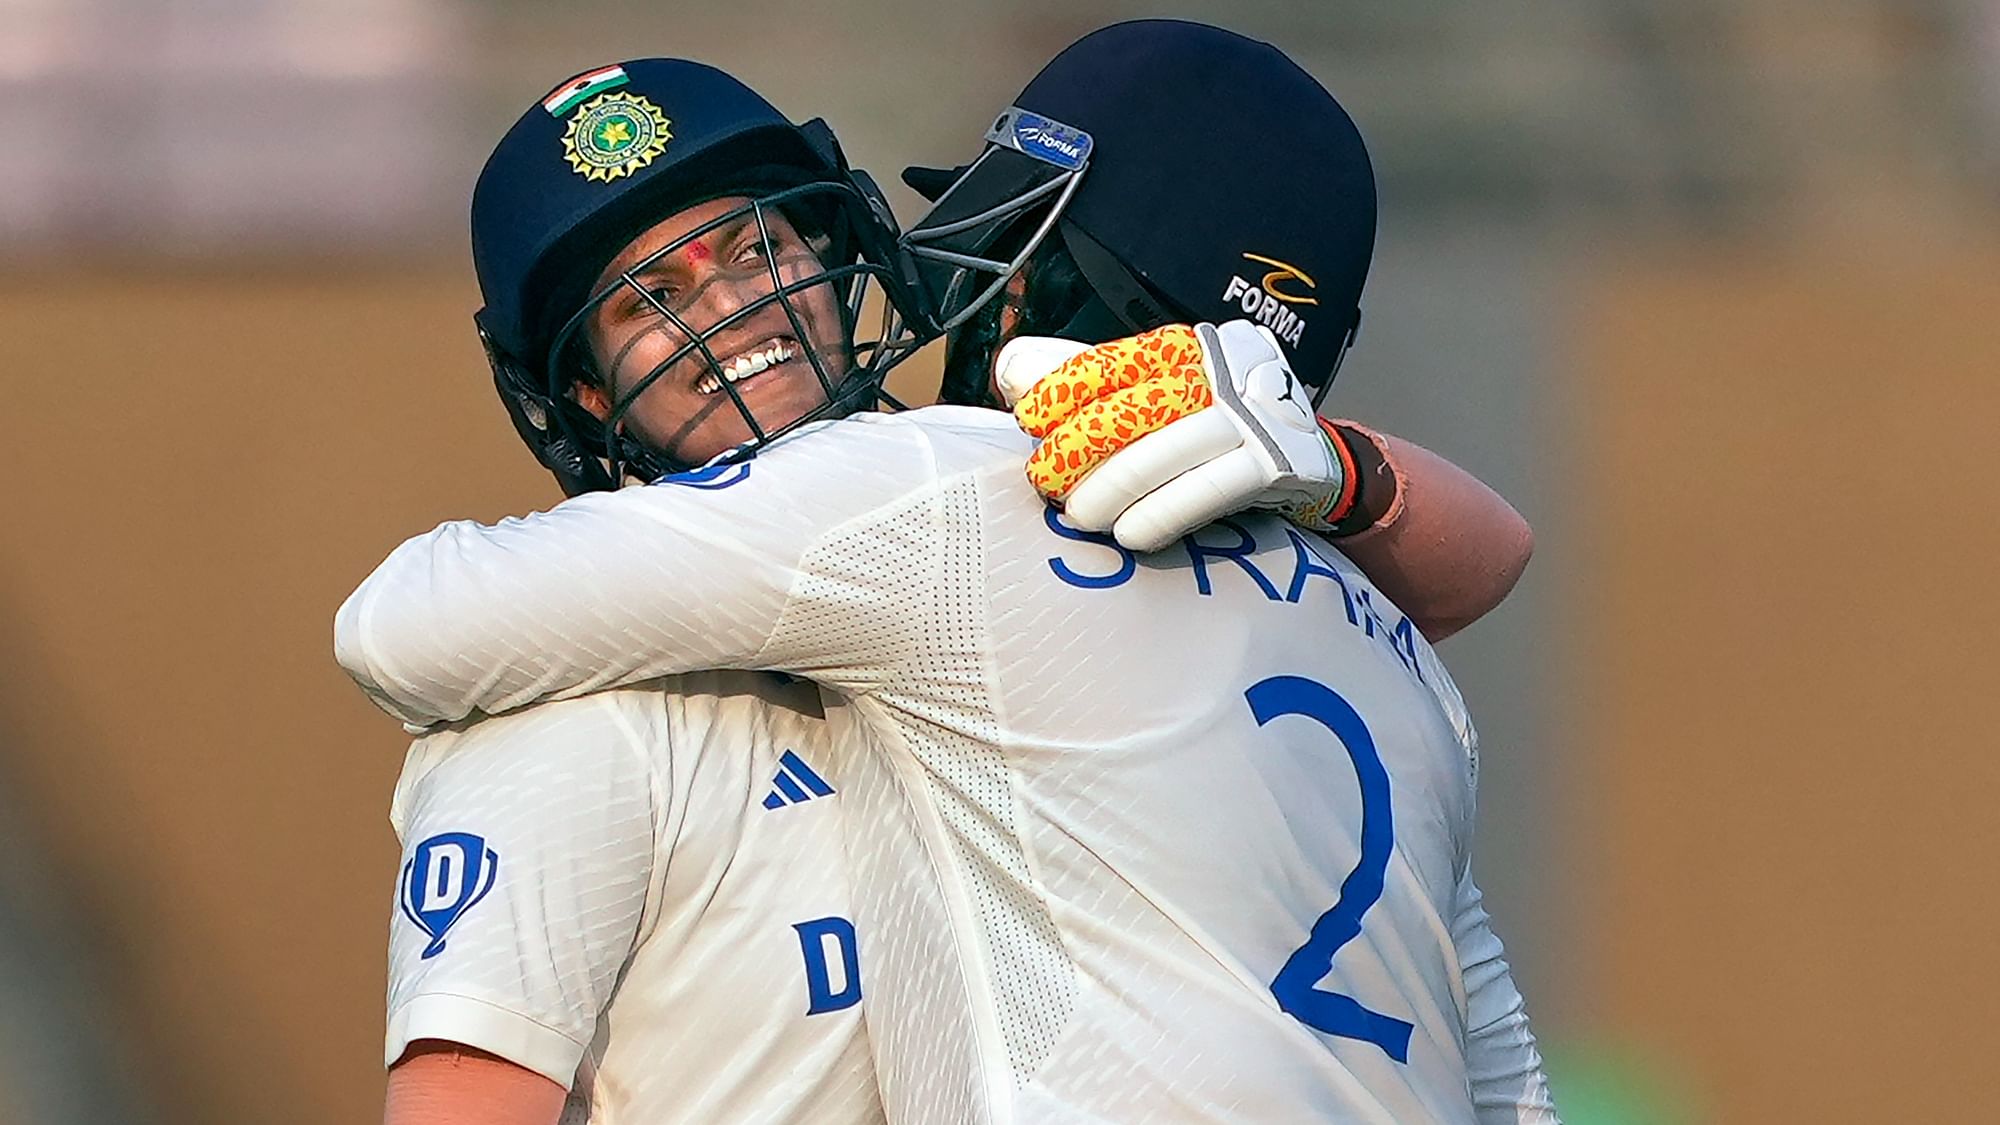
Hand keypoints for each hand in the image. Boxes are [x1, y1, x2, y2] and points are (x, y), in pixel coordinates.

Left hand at [999, 322, 1355, 551]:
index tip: (1027, 420)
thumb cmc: (1217, 431)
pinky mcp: (1276, 461)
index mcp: (1186, 344)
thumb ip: (1093, 383)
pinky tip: (1129, 536)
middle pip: (1127, 408)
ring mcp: (1253, 413)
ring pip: (1159, 452)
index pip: (1108, 358)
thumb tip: (1011, 371)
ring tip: (1080, 518)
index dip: (1059, 388)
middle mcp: (1222, 367)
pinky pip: (1202, 492)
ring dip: (1109, 492)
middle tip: (1047, 485)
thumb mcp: (1161, 397)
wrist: (1316, 462)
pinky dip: (1158, 516)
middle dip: (1076, 451)